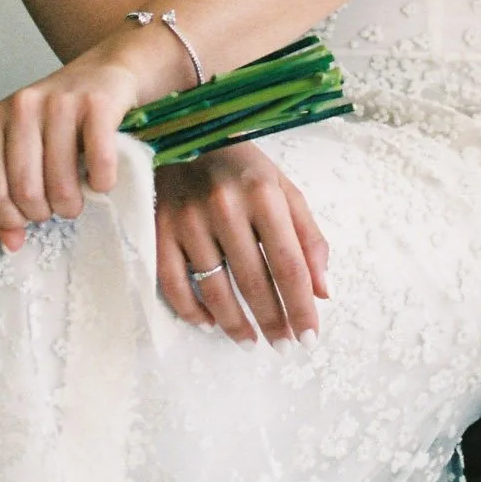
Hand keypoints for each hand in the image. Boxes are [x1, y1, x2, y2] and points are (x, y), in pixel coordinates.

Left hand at [0, 43, 137, 253]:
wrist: (108, 70)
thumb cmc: (62, 118)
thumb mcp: (27, 147)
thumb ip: (9, 192)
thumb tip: (12, 243)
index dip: (9, 217)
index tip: (26, 220)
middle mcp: (22, 106)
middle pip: (25, 190)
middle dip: (44, 212)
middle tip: (57, 206)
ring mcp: (60, 102)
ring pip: (59, 184)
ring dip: (72, 204)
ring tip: (78, 197)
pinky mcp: (97, 104)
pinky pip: (98, 165)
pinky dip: (102, 183)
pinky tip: (101, 179)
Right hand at [155, 143, 329, 347]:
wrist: (183, 135)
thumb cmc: (243, 170)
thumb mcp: (283, 190)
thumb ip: (308, 237)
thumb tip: (323, 292)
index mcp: (263, 192)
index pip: (288, 263)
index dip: (301, 306)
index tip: (310, 338)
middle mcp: (224, 205)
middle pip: (253, 281)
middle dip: (273, 321)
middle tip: (284, 346)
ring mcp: (186, 218)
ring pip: (214, 289)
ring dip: (235, 324)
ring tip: (251, 341)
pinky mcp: (157, 227)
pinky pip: (173, 284)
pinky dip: (191, 311)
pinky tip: (209, 323)